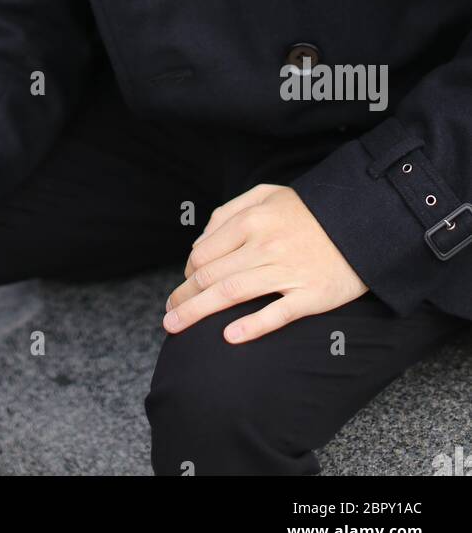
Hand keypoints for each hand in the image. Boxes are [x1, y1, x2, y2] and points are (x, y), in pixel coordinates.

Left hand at [164, 183, 367, 344]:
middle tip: (168, 315)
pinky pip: (276, 314)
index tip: (185, 285)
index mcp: (252, 221)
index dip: (187, 272)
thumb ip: (230, 212)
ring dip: (197, 313)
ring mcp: (288, 272)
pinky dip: (251, 326)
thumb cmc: (309, 210)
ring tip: (175, 327)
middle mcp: (265, 246)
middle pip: (210, 276)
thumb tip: (200, 241)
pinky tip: (229, 337)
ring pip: (232, 294)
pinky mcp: (311, 295)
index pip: (204, 252)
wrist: (363, 222)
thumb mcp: (267, 195)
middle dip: (183, 298)